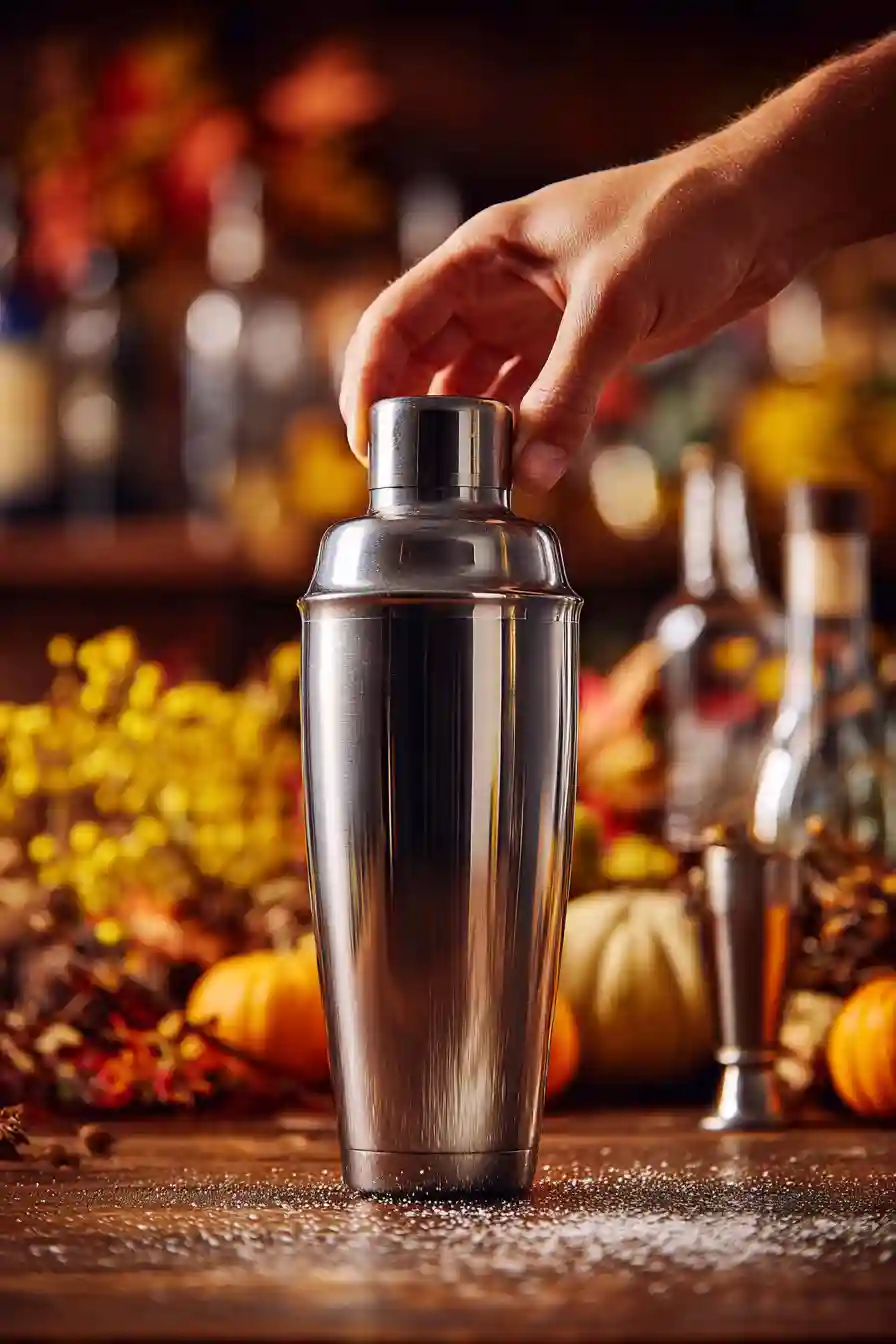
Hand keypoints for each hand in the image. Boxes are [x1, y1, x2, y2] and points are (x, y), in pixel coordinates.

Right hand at [339, 140, 791, 490]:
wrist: (758, 214)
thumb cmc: (684, 221)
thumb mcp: (617, 304)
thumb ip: (568, 392)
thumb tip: (529, 474)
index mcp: (483, 254)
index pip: (396, 319)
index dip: (368, 380)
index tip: (367, 441)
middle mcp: (496, 287)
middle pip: (421, 358)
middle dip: (406, 415)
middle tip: (403, 479)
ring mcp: (532, 318)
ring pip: (469, 383)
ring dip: (458, 430)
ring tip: (451, 484)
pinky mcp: (572, 346)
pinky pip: (520, 397)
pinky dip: (510, 432)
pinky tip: (506, 467)